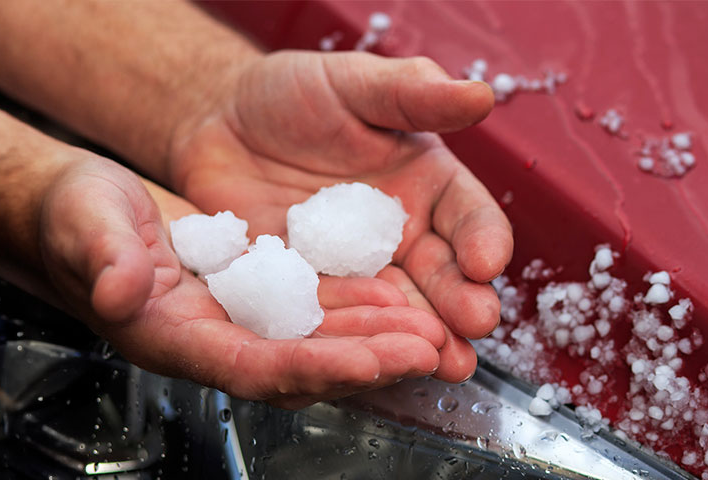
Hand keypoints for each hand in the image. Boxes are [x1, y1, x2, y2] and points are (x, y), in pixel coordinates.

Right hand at [39, 154, 446, 408]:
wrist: (83, 208)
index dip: (312, 366)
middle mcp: (212, 338)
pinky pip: (314, 309)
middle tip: (428, 349)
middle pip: (300, 362)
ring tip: (432, 330)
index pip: (251, 365)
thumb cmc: (73, 216)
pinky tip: (399, 297)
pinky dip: (358, 306)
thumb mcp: (83, 223)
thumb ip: (103, 256)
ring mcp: (237, 319)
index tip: (368, 360)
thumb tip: (118, 289)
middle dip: (366, 360)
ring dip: (375, 337)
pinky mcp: (255, 294)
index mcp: (170, 335)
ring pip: (317, 339)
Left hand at [168, 51, 513, 381]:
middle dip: (462, 304)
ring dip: (418, 337)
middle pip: (443, 276)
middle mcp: (404, 237)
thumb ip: (413, 92)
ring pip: (396, 311)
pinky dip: (350, 343)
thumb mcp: (354, 83)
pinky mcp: (311, 295)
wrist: (220, 123)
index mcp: (429, 187)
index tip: (487, 261)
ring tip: (437, 361)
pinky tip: (364, 361)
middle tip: (474, 326)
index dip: (483, 239)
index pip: (470, 217)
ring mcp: (358, 273)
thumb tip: (479, 94)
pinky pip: (333, 321)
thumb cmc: (295, 94)